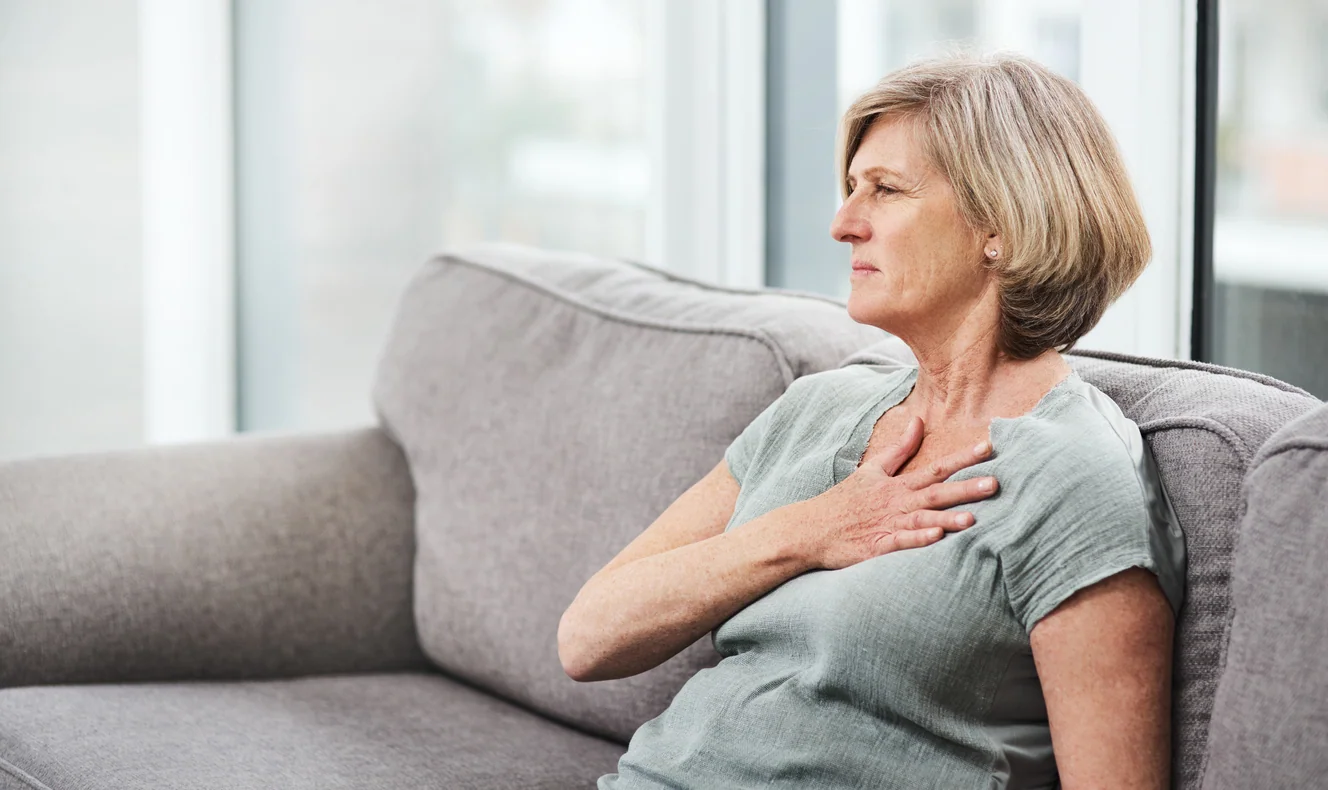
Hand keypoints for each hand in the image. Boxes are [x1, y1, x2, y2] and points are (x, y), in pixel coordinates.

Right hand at [789, 416, 998, 570]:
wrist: (812, 528)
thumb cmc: (844, 500)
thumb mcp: (871, 469)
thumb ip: (900, 448)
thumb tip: (919, 421)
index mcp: (898, 485)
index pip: (935, 468)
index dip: (962, 458)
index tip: (988, 447)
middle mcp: (897, 503)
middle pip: (936, 493)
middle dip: (966, 488)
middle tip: (996, 483)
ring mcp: (888, 524)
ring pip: (922, 519)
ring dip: (947, 518)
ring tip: (973, 518)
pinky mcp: (878, 546)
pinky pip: (901, 542)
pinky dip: (918, 539)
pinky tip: (936, 537)